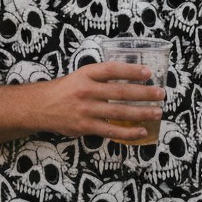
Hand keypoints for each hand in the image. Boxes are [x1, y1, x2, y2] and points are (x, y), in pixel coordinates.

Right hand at [35, 61, 163, 140]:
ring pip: (119, 112)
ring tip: (157, 112)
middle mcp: (86, 90)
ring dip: (141, 113)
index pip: (112, 70)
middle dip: (144, 94)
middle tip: (161, 94)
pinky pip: (111, 130)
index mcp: (86, 74)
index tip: (148, 73)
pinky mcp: (86, 127)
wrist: (41, 107)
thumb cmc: (65, 90)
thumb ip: (101, 76)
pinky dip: (128, 132)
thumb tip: (129, 77)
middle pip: (120, 92)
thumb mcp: (80, 75)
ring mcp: (86, 110)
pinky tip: (141, 131)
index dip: (131, 70)